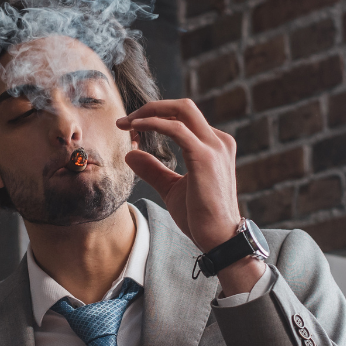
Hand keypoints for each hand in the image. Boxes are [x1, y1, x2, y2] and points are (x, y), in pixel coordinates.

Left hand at [118, 100, 266, 296]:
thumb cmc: (200, 217)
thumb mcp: (171, 189)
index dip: (156, 119)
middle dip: (152, 107)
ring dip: (149, 113)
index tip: (131, 129)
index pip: (184, 120)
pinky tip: (135, 128)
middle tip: (126, 120)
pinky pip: (175, 128)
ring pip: (181, 110)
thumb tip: (131, 154)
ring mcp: (214, 146)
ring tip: (126, 123)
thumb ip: (153, 170)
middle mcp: (218, 141)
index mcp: (213, 146)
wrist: (219, 238)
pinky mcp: (205, 156)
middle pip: (184, 107)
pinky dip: (153, 123)